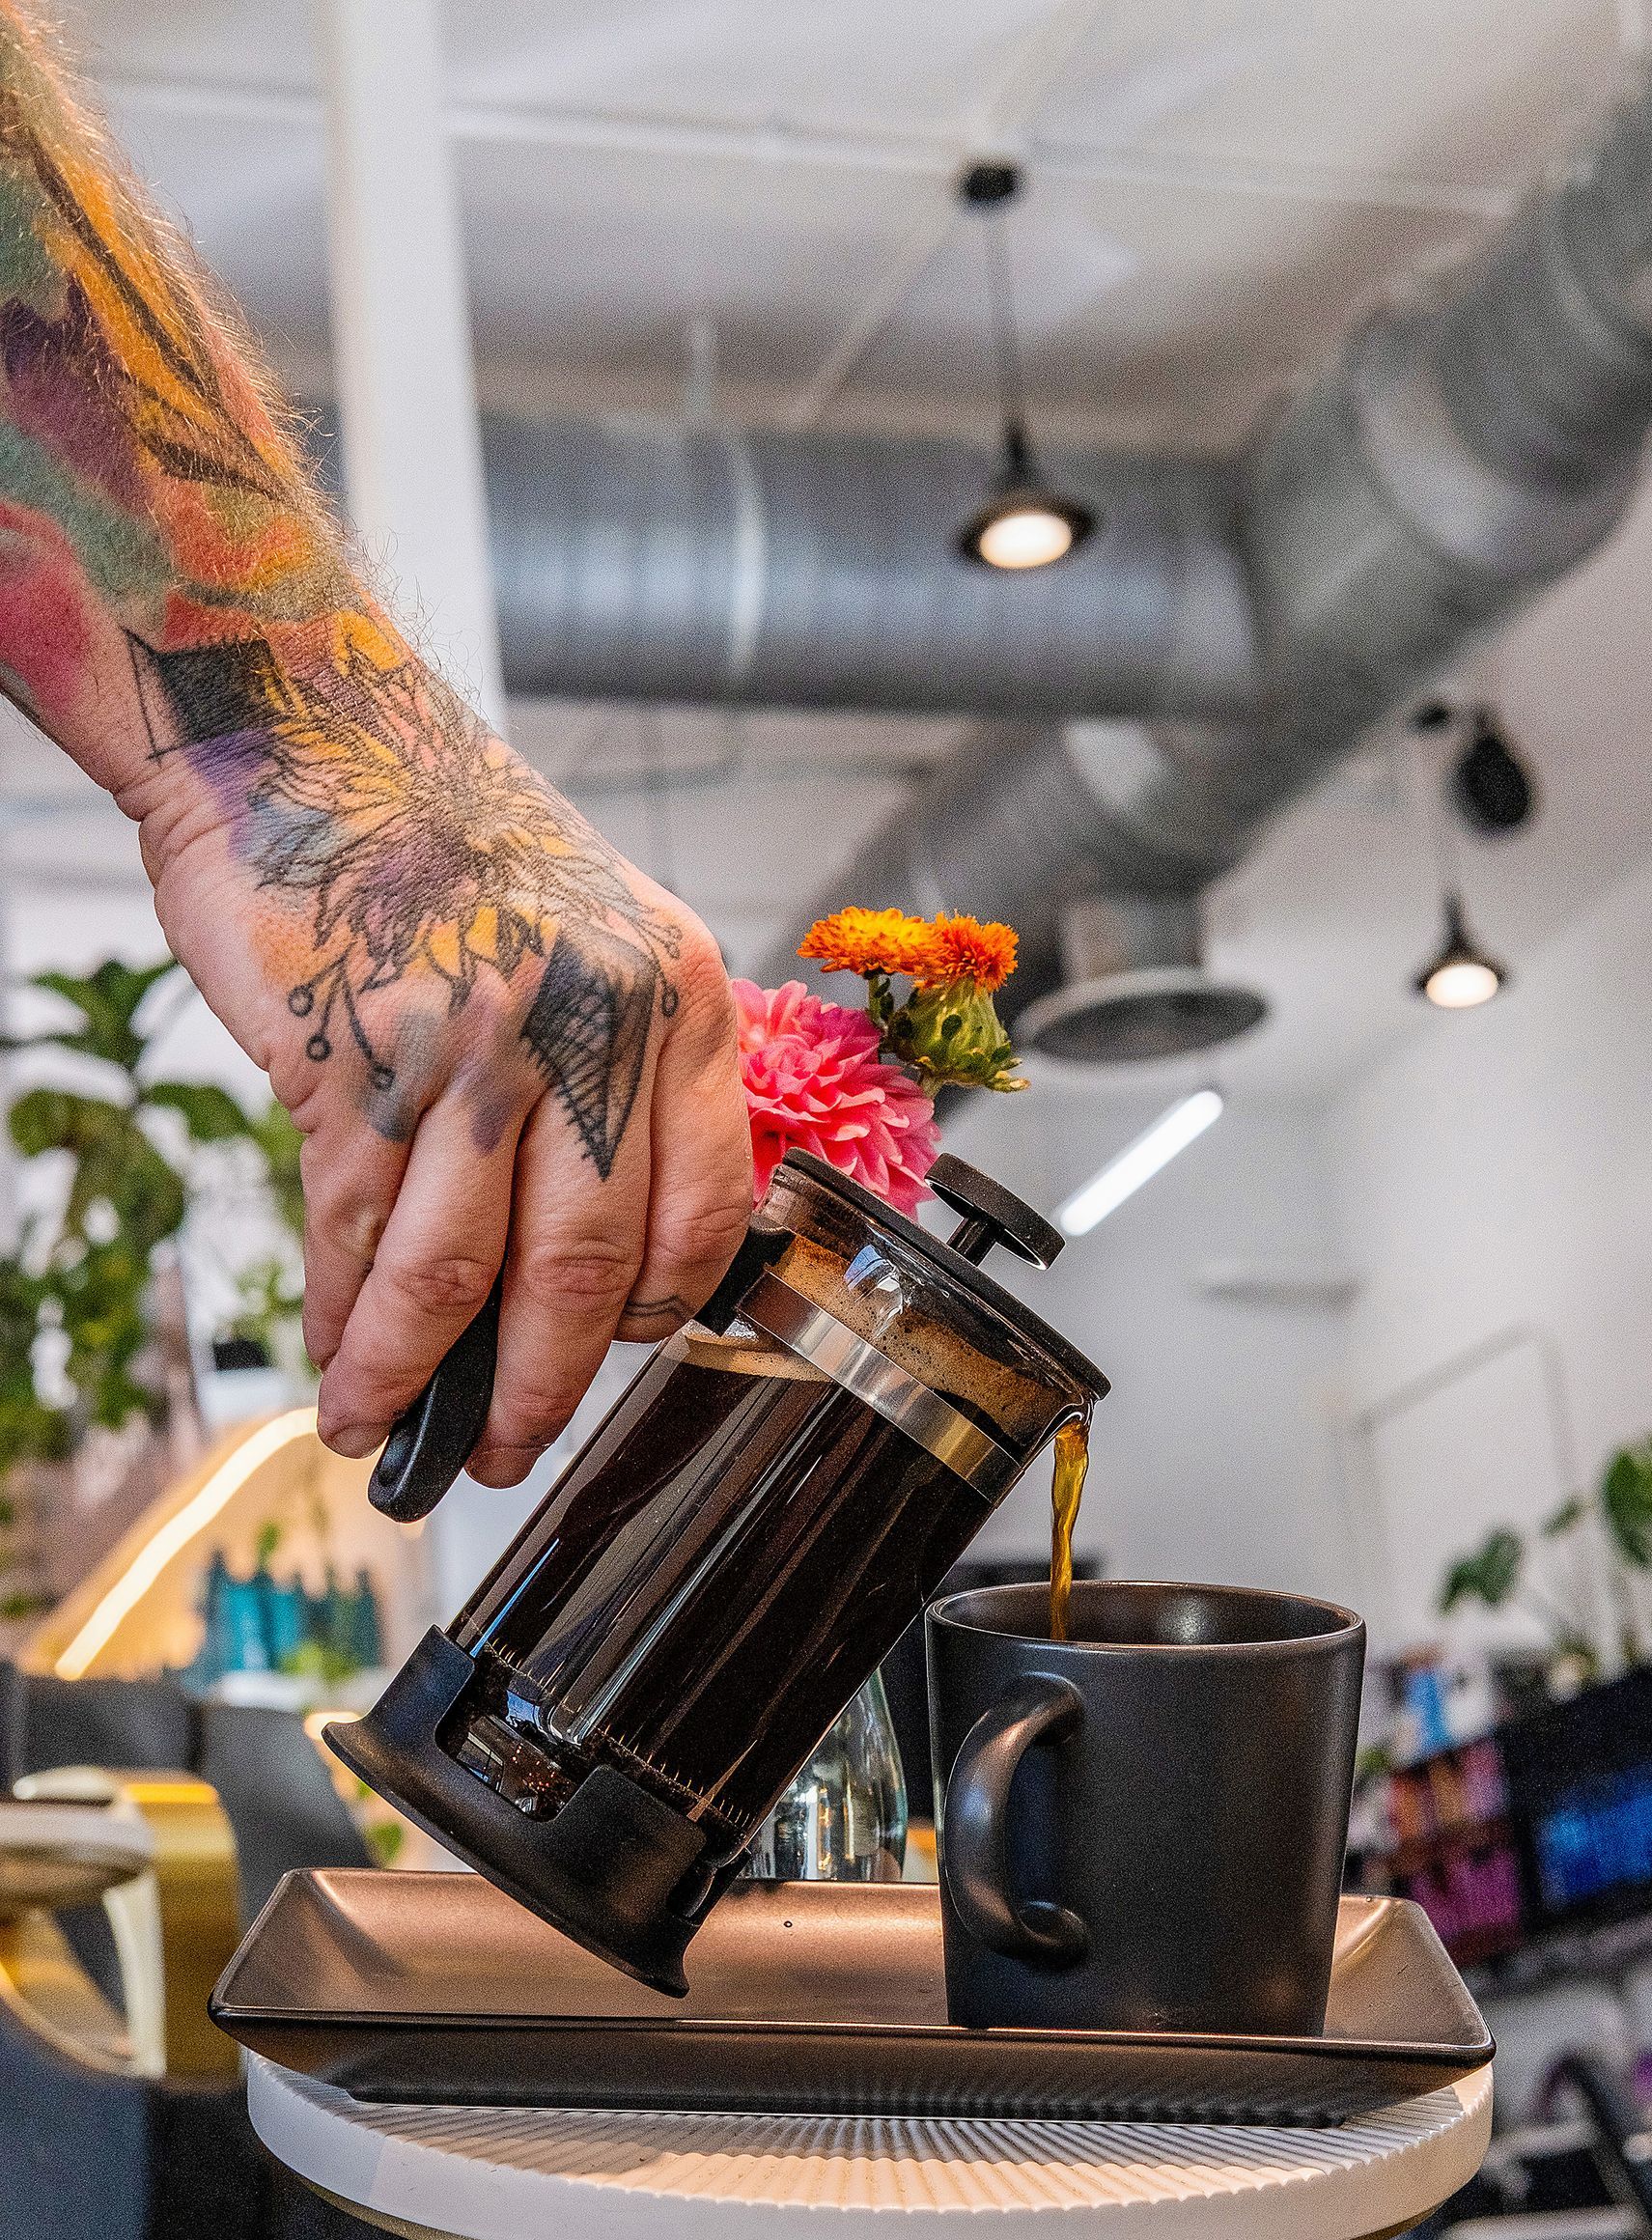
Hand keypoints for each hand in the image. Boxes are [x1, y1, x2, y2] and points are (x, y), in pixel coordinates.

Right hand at [137, 661, 752, 1484]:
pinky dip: (342, 1314)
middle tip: (502, 1453)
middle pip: (580, 1271)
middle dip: (535, 1391)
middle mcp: (590, 1024)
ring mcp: (469, 1040)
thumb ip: (622, 1082)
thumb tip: (600, 1262)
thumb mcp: (600, 940)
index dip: (651, 1315)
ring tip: (385, 1431)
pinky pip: (354, 1228)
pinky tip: (334, 1355)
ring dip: (412, 1378)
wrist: (305, 731)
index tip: (607, 1355)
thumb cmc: (448, 845)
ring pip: (453, 1272)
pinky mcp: (351, 1054)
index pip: (703, 1212)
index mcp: (675, 1000)